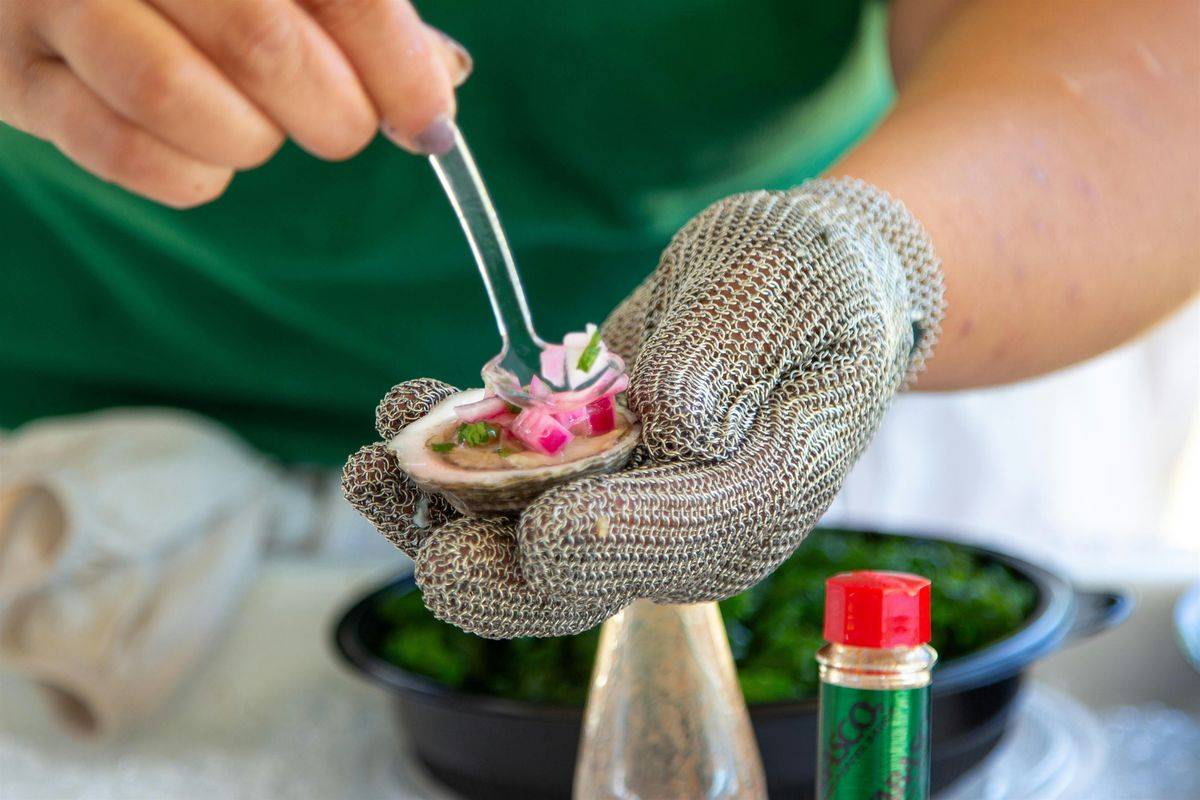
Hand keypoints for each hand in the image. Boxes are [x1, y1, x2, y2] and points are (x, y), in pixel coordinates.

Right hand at [0, 0, 470, 206]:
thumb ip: (352, 11)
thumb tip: (439, 83)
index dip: (397, 65)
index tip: (427, 123)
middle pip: (260, 41)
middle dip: (333, 113)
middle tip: (345, 128)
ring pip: (171, 94)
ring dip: (250, 139)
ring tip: (258, 129)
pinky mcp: (13, 77)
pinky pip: (120, 151)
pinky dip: (191, 174)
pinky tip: (206, 154)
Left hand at [344, 178, 944, 637]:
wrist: (798, 286)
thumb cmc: (813, 278)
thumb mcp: (792, 285)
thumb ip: (734, 356)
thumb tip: (670, 423)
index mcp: (759, 500)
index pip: (678, 548)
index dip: (601, 545)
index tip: (536, 525)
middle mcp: (687, 532)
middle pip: (577, 585)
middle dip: (486, 565)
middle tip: (413, 518)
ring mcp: (629, 512)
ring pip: (519, 550)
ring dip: (435, 512)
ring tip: (372, 461)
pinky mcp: (586, 479)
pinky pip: (508, 493)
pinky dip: (448, 462)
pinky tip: (405, 414)